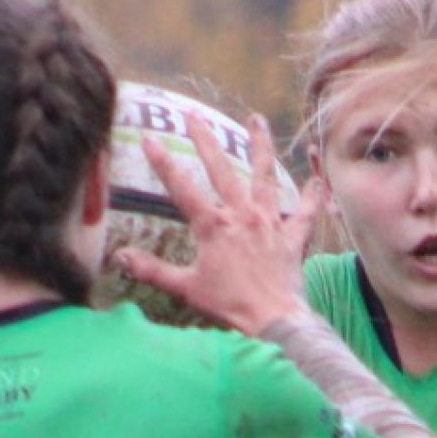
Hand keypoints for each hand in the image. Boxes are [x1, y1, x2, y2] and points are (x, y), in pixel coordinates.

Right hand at [114, 113, 325, 335]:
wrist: (273, 320)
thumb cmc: (229, 306)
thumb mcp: (185, 288)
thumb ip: (151, 270)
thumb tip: (119, 257)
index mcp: (213, 226)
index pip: (182, 188)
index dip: (163, 162)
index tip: (149, 139)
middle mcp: (242, 215)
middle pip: (222, 170)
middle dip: (206, 141)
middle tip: (194, 117)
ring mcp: (269, 222)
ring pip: (264, 176)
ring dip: (260, 146)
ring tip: (256, 120)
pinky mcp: (292, 236)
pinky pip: (305, 211)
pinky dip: (312, 195)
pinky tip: (317, 178)